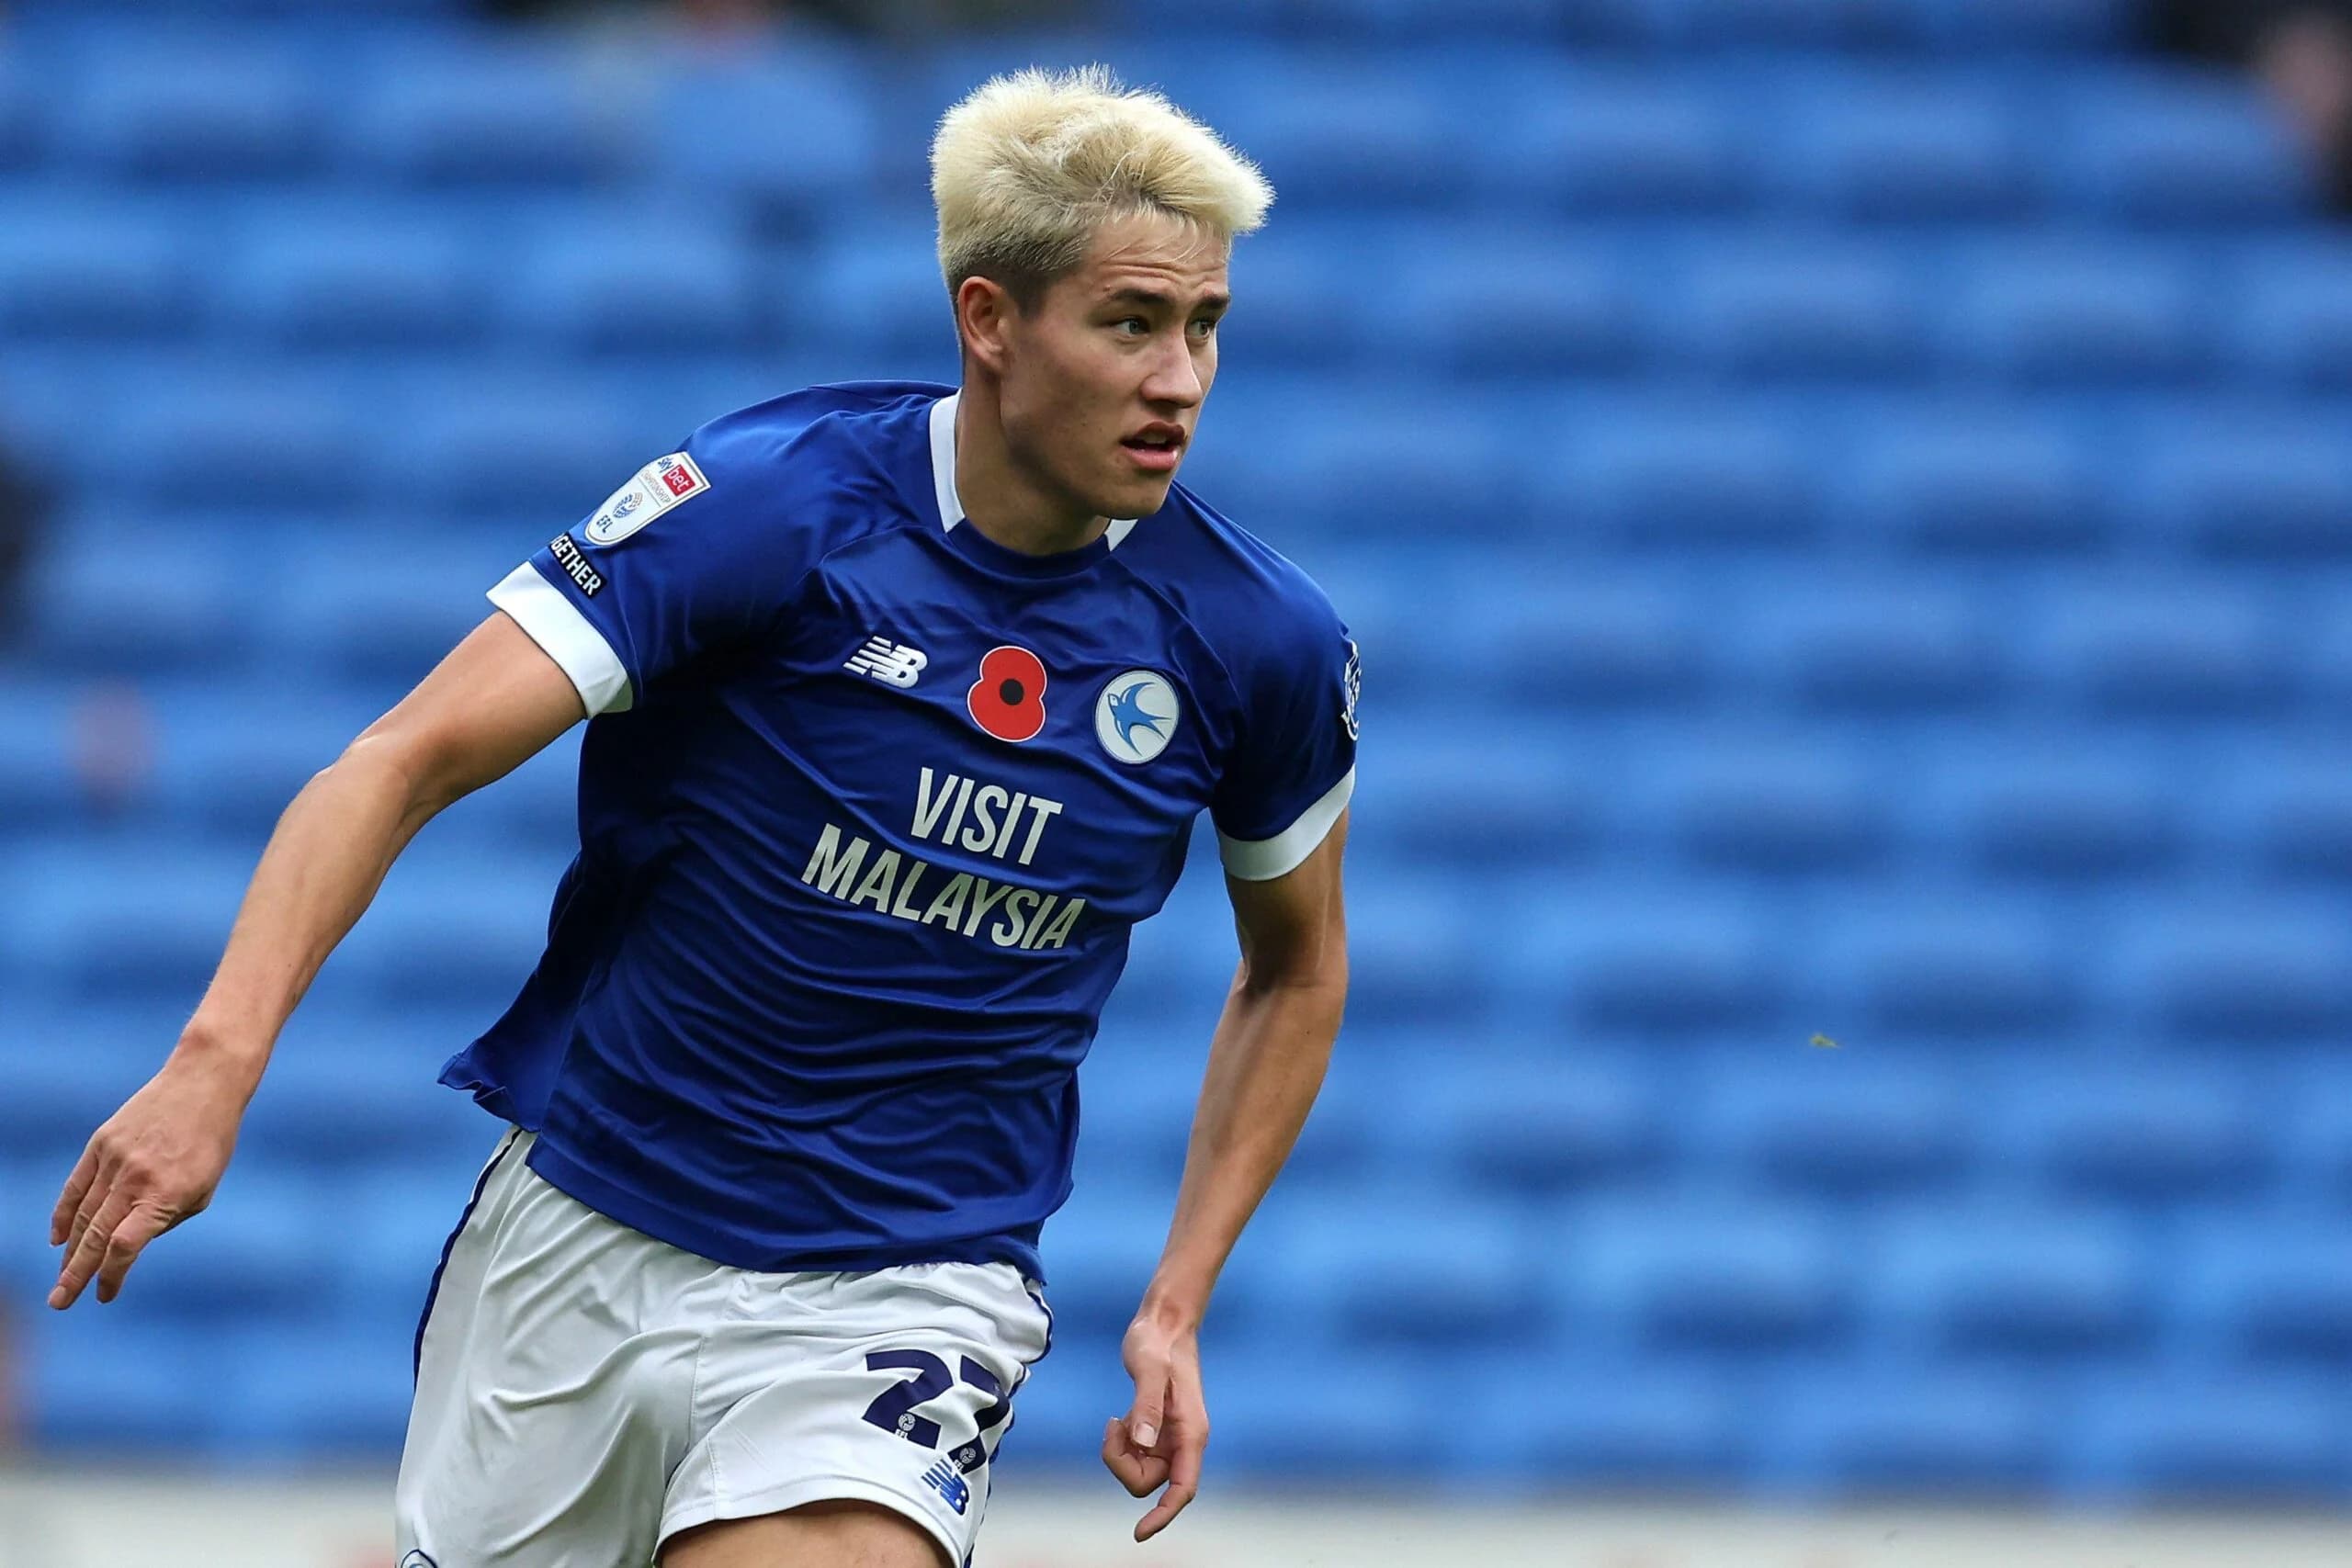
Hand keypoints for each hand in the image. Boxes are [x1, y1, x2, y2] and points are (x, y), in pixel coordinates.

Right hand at [48, 1048, 250, 1308]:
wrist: (203, 1083)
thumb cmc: (211, 1142)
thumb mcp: (203, 1188)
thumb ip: (166, 1219)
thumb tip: (130, 1244)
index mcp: (166, 1193)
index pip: (126, 1245)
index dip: (112, 1275)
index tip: (105, 1297)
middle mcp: (136, 1178)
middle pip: (96, 1237)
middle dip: (76, 1275)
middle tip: (59, 1302)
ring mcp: (114, 1160)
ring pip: (83, 1215)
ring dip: (70, 1251)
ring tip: (62, 1279)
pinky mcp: (101, 1143)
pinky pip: (76, 1186)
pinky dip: (64, 1214)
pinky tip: (58, 1240)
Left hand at [1102, 1306, 1207, 1542]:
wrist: (1162, 1321)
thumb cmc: (1157, 1341)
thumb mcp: (1149, 1367)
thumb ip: (1146, 1405)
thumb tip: (1142, 1442)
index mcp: (1191, 1432)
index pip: (1182, 1489)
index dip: (1163, 1515)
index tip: (1139, 1533)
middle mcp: (1183, 1441)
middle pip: (1151, 1484)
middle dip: (1124, 1466)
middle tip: (1114, 1427)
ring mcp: (1170, 1437)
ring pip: (1140, 1472)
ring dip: (1121, 1454)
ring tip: (1116, 1419)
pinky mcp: (1156, 1430)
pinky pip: (1135, 1456)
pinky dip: (1121, 1444)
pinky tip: (1119, 1418)